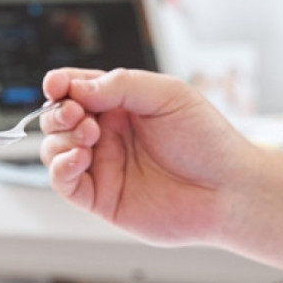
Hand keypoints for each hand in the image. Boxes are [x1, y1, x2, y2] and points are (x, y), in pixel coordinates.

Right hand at [39, 67, 254, 244]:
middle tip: (77, 114)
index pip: (76, 88)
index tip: (56, 84)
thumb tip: (78, 88)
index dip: (60, 85)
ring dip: (61, 138)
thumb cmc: (207, 140)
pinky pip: (64, 183)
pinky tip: (77, 158)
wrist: (228, 189)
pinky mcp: (101, 198)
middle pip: (59, 118)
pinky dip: (60, 168)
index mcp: (121, 105)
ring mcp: (103, 166)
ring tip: (88, 135)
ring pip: (55, 149)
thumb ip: (121, 85)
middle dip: (59, 112)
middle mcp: (108, 135)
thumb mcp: (168, 95)